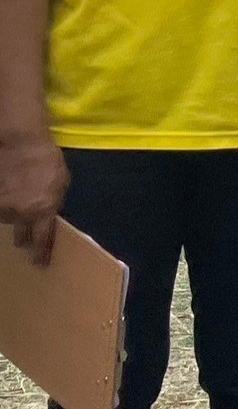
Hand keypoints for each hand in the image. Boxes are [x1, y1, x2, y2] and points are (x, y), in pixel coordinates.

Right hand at [0, 137, 67, 264]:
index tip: (39, 264)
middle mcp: (20, 214)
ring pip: (6, 220)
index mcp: (42, 211)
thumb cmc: (46, 160)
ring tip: (17, 198)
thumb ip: (53, 202)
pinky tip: (8, 192)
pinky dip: (4, 204)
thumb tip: (47, 214)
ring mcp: (2, 207)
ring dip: (11, 214)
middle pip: (20, 234)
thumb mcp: (60, 183)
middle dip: (23, 237)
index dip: (40, 253)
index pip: (42, 239)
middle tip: (23, 240)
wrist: (20, 144)